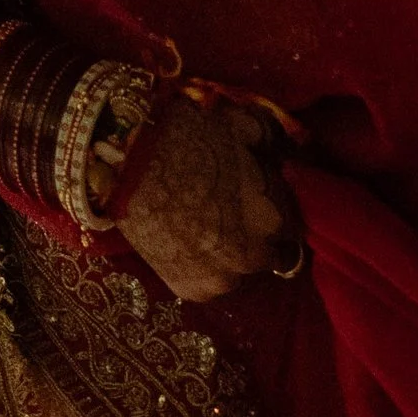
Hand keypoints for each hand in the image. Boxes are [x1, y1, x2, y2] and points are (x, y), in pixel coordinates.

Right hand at [119, 99, 284, 303]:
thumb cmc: (183, 137)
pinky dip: (200, 268)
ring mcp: (222, 278)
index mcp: (274, 216)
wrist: (123, 161)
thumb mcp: (242, 127)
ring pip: (238, 272)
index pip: (291, 226)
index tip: (253, 201)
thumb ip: (276, 145)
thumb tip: (294, 154)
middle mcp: (254, 255)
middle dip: (252, 236)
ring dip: (227, 256)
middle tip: (225, 214)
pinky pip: (208, 284)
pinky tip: (182, 244)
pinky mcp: (189, 289)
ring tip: (201, 230)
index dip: (271, 210)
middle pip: (268, 253)